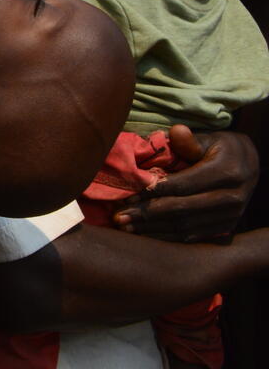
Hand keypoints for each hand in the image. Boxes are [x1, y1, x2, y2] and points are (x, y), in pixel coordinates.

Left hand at [113, 126, 257, 241]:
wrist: (249, 166)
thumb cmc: (220, 149)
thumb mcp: (208, 139)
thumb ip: (189, 141)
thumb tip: (176, 131)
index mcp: (227, 173)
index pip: (183, 186)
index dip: (153, 192)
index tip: (128, 196)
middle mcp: (232, 198)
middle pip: (183, 210)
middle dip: (148, 215)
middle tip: (119, 217)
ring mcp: (231, 216)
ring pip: (187, 227)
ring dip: (154, 230)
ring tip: (126, 227)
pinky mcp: (226, 227)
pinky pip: (194, 236)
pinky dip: (168, 237)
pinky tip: (146, 235)